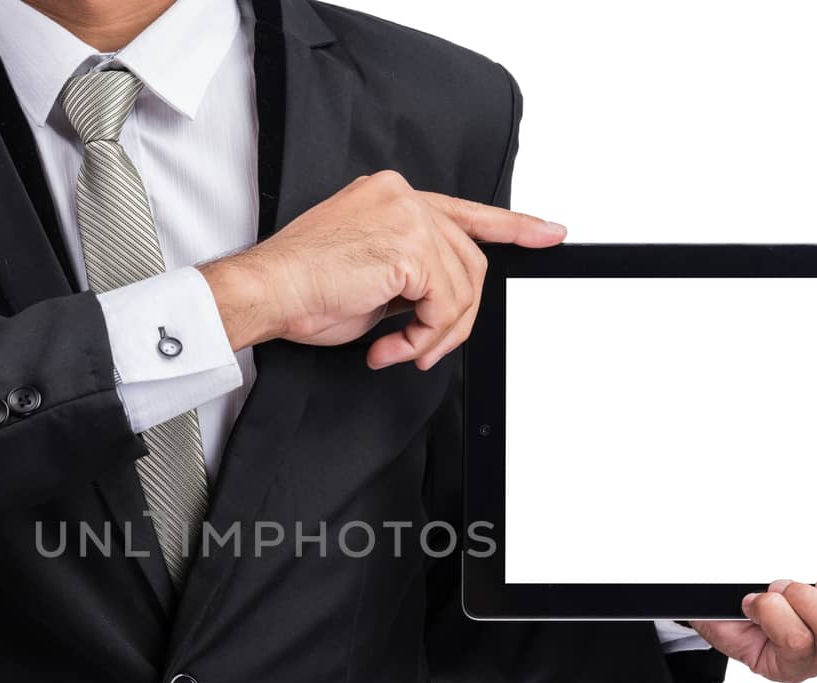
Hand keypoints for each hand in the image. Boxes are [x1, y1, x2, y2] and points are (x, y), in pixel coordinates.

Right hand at [197, 170, 564, 368]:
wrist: (267, 291)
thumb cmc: (300, 288)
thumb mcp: (368, 274)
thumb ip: (410, 275)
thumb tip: (439, 304)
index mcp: (392, 196)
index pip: (465, 210)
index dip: (513, 225)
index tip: (548, 233)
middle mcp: (404, 197)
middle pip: (470, 261)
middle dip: (457, 318)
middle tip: (423, 349)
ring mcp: (408, 217)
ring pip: (461, 289)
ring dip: (435, 335)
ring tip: (398, 352)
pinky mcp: (409, 248)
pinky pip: (444, 305)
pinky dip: (423, 337)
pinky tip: (390, 348)